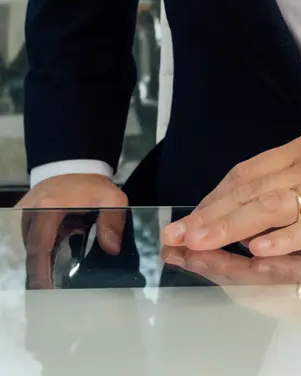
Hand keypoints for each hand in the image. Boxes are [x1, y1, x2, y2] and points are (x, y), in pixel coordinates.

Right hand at [15, 174, 127, 289]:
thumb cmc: (91, 184)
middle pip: (30, 252)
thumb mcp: (111, 197)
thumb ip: (113, 220)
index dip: (41, 272)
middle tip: (51, 297)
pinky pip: (31, 242)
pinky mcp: (25, 219)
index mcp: (48, 208)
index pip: (39, 246)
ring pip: (29, 248)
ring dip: (41, 265)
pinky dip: (41, 256)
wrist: (75, 166)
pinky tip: (52, 271)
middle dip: (39, 275)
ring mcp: (25, 216)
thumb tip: (111, 248)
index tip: (46, 291)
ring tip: (54, 287)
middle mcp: (29, 212)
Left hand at [162, 133, 300, 256]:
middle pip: (251, 189)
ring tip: (201, 243)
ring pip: (273, 205)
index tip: (186, 219)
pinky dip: (285, 237)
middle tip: (176, 237)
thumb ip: (300, 182)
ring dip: (232, 226)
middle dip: (210, 214)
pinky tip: (260, 249)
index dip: (213, 197)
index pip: (247, 172)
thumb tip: (259, 208)